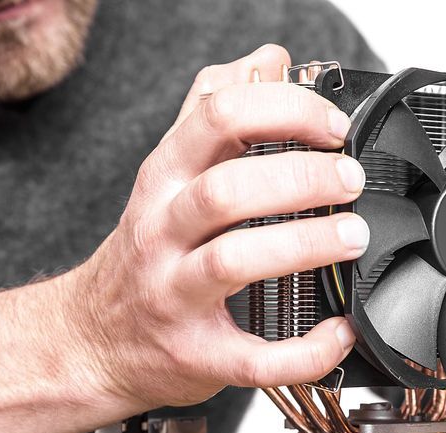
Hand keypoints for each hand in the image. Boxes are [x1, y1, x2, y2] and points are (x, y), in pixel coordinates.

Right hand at [68, 44, 369, 409]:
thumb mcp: (170, 172)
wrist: (93, 340)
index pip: (219, 118)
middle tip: (350, 180)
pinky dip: (305, 351)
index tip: (333, 126)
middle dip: (301, 178)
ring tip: (351, 238)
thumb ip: (214, 111)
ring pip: (233, 261)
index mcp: (165, 179)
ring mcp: (175, 295)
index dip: (286, 111)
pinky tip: (340, 332)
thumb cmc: (147, 251)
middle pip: (227, 189)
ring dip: (304, 245)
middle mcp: (164, 231)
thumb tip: (268, 61)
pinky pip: (254, 357)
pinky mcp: (197, 355)